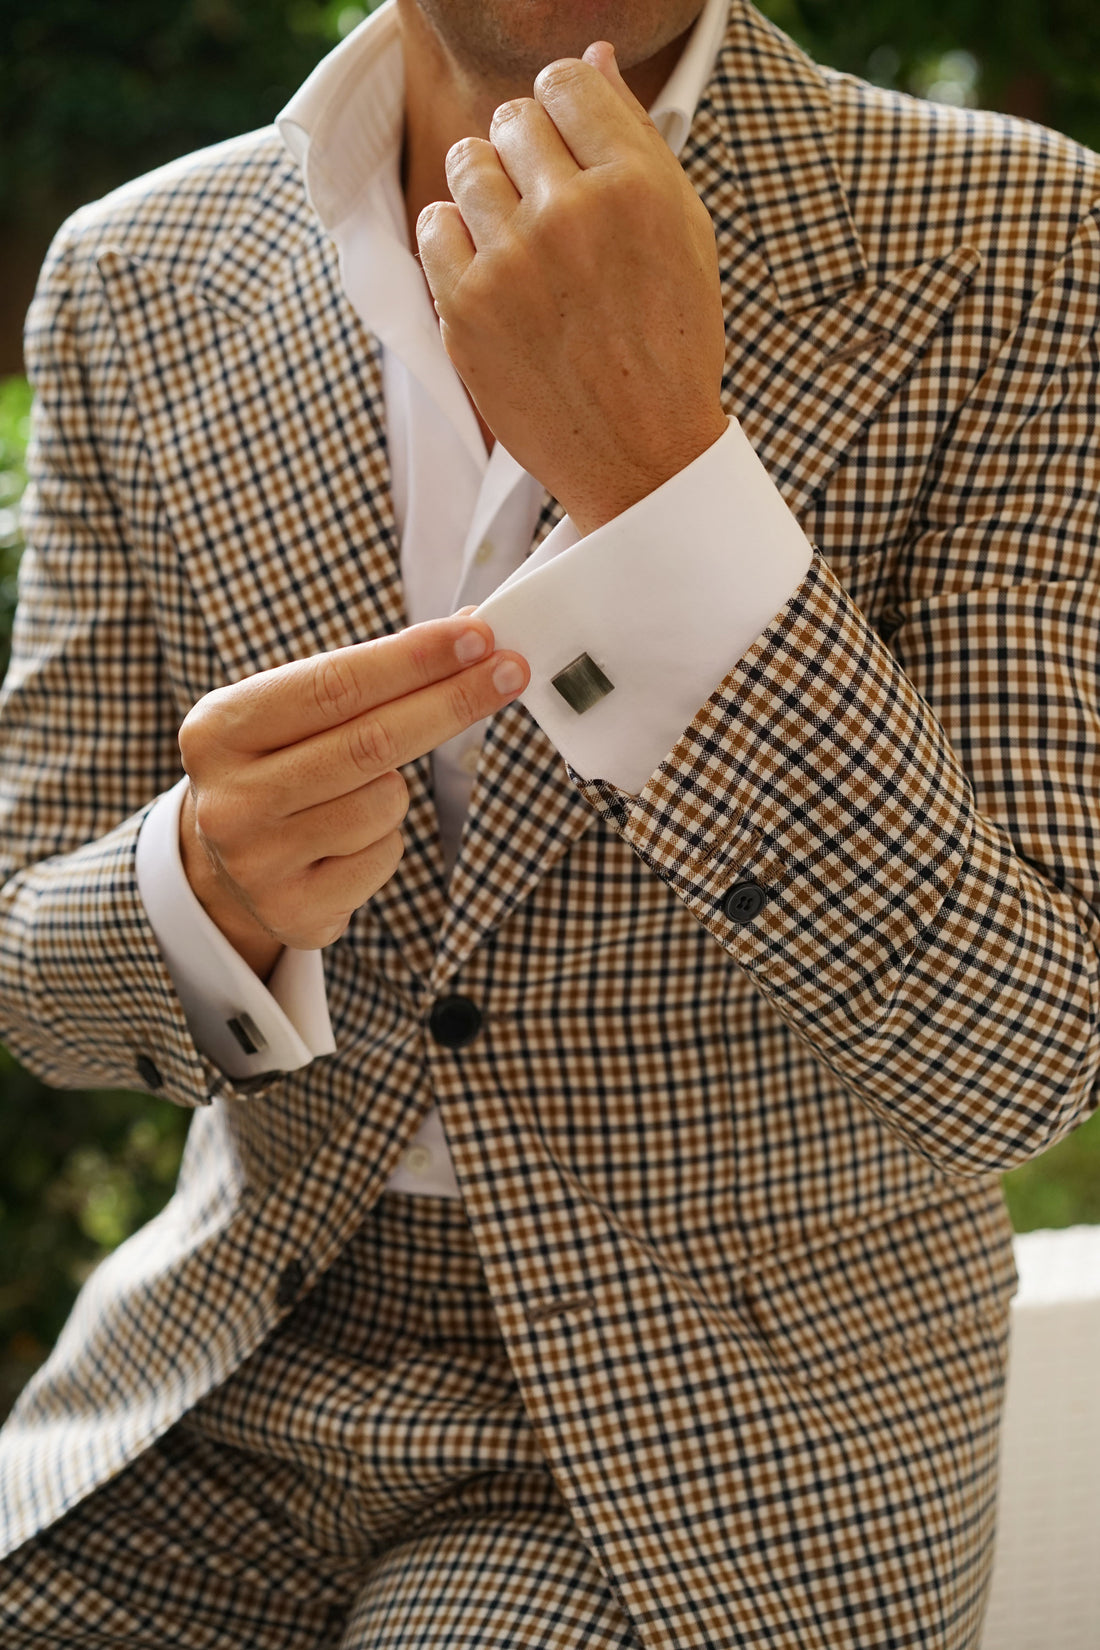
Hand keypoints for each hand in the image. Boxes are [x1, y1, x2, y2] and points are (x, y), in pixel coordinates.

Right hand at [177, 614, 528, 975]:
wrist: (225, 865)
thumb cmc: (278, 767)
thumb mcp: (294, 712)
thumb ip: (371, 674)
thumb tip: (468, 632)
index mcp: (218, 729)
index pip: (334, 684)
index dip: (413, 660)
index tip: (476, 636)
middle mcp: (229, 798)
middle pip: (370, 743)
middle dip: (451, 701)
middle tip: (510, 671)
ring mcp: (257, 862)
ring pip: (384, 804)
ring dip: (397, 789)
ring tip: (360, 792)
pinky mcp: (294, 911)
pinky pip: (384, 856)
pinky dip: (386, 840)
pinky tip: (348, 841)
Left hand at [416, 41, 727, 535]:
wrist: (641, 455)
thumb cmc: (669, 341)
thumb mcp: (682, 233)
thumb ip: (636, 138)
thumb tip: (592, 54)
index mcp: (637, 185)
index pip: (566, 83)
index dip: (564, 110)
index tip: (568, 149)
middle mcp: (571, 214)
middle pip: (512, 118)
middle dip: (525, 151)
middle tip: (549, 209)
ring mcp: (511, 264)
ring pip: (467, 163)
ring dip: (487, 191)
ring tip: (521, 242)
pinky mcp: (464, 310)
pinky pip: (433, 225)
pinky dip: (455, 241)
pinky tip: (493, 274)